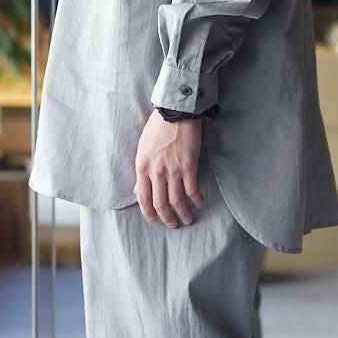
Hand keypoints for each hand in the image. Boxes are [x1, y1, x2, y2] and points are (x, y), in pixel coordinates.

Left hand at [134, 112, 204, 227]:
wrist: (174, 112)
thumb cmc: (157, 128)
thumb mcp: (142, 149)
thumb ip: (142, 170)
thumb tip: (138, 189)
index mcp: (142, 167)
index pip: (143, 198)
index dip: (148, 213)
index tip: (154, 220)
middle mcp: (156, 172)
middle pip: (160, 203)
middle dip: (166, 218)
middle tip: (172, 225)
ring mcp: (172, 170)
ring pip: (176, 200)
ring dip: (182, 213)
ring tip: (187, 220)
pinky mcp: (188, 166)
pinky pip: (192, 189)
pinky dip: (196, 199)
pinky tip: (199, 203)